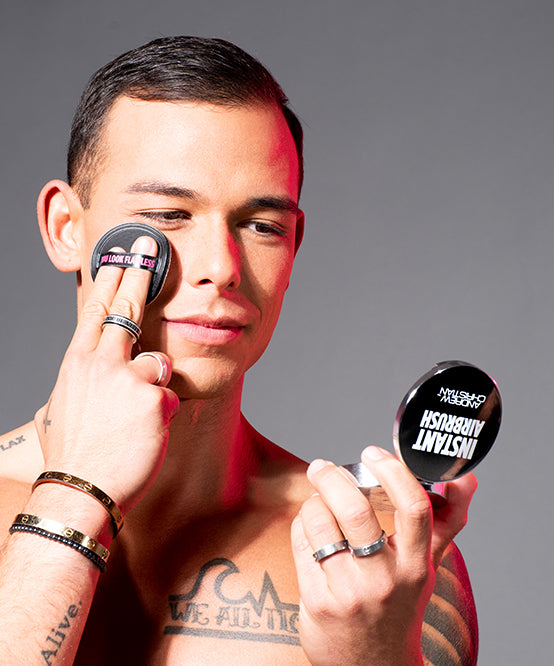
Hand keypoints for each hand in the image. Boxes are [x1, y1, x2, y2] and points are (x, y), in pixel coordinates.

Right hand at [34, 236, 179, 513]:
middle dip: (139, 276)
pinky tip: (145, 433)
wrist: (80, 489)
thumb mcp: (63, 408)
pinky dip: (164, 413)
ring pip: (159, 362)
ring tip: (133, 419)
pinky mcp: (155, 398)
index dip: (111, 279)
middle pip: (127, 309)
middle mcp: (101, 362)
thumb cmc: (74, 453)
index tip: (122, 255)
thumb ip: (82, 384)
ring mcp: (128, 377)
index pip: (95, 309)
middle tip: (148, 248)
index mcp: (78, 362)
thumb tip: (83, 378)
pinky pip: (170, 396)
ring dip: (154, 387)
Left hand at [291, 446, 476, 665]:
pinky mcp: (318, 602)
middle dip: (332, 478)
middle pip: (354, 511)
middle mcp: (385, 579)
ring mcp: (349, 592)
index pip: (413, 508)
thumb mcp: (424, 567)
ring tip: (315, 501)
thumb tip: (467, 480)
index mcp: (415, 565)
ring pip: (320, 523)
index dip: (392, 471)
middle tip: (322, 467)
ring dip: (313, 502)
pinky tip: (309, 530)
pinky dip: (301, 526)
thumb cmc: (398, 606)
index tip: (373, 453)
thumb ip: (445, 522)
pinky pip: (302, 544)